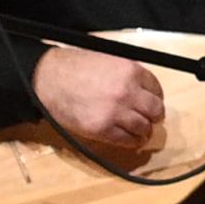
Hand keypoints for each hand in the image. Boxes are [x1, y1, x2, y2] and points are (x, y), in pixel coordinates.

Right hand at [34, 44, 166, 153]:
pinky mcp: (101, 129)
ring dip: (144, 131)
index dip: (155, 97)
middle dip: (154, 115)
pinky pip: (126, 140)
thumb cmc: (74, 67)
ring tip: (140, 132)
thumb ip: (127, 75)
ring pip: (143, 127)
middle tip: (149, 118)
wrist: (47, 78)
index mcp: (131, 71)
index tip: (150, 102)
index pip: (156, 89)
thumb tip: (142, 91)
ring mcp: (115, 112)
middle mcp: (127, 92)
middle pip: (155, 110)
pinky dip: (131, 142)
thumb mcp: (108, 61)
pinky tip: (130, 140)